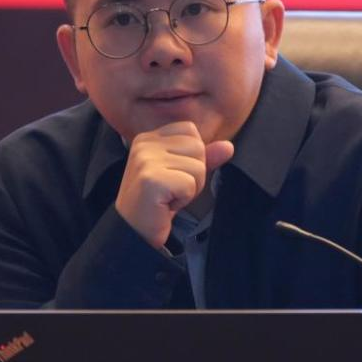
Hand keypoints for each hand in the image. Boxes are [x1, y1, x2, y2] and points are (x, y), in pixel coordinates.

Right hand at [115, 122, 233, 248]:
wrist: (134, 232)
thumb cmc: (157, 203)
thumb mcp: (182, 174)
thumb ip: (204, 158)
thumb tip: (228, 146)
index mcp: (148, 138)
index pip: (190, 130)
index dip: (192, 156)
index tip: (173, 175)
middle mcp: (144, 144)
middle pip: (197, 147)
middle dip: (194, 174)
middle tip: (171, 190)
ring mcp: (146, 160)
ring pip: (198, 166)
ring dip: (190, 188)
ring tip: (168, 197)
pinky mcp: (152, 179)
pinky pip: (190, 183)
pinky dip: (184, 199)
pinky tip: (166, 204)